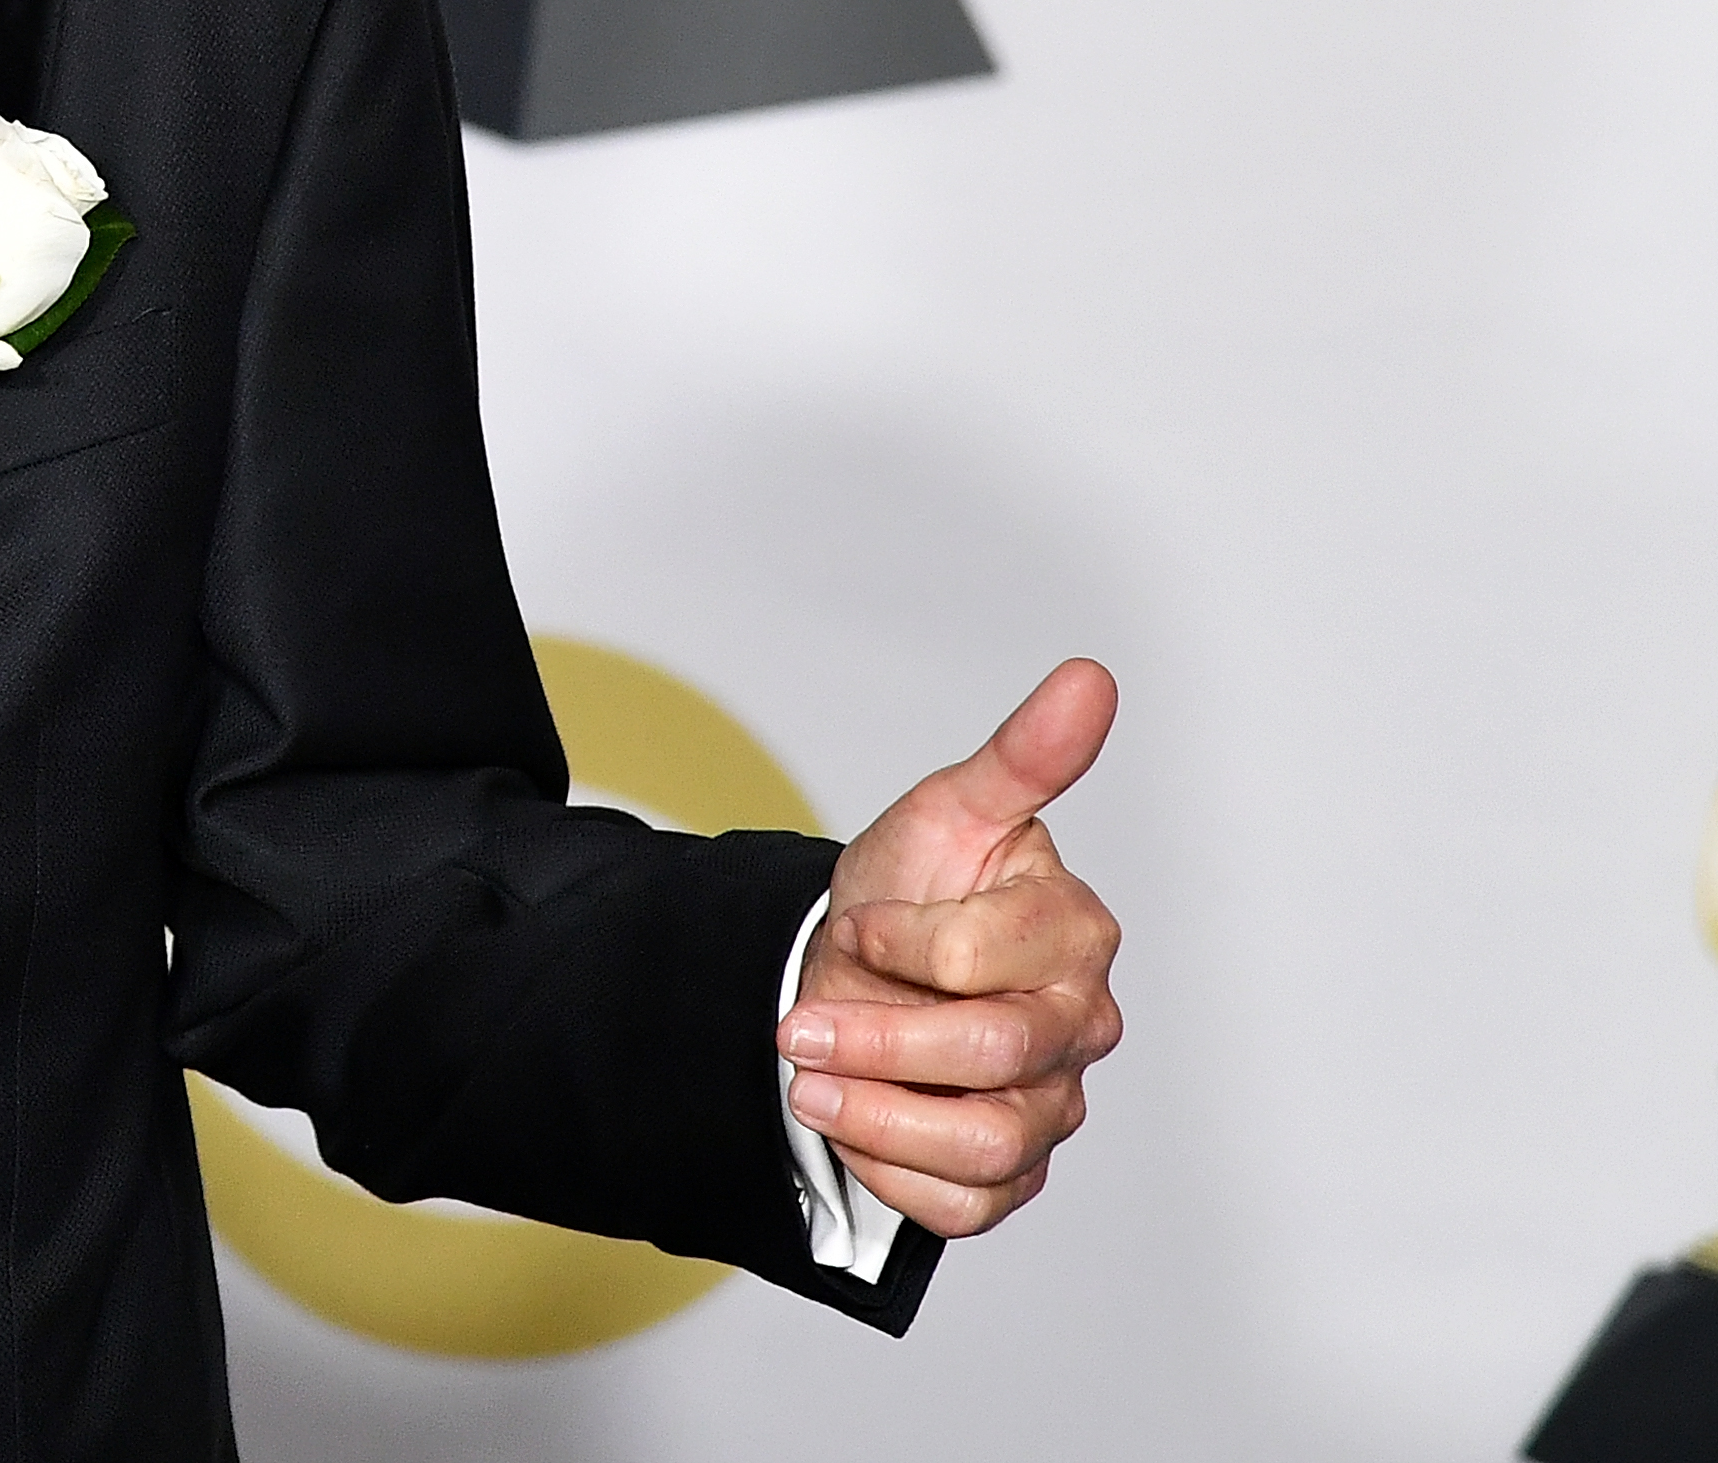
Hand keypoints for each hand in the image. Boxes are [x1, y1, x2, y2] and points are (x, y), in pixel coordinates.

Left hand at [778, 658, 1122, 1239]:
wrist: (861, 967)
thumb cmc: (913, 888)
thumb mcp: (946, 811)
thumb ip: (1021, 755)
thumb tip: (1089, 677)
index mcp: (1073, 934)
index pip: (978, 957)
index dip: (896, 939)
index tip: (859, 920)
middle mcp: (1078, 1027)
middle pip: (989, 1057)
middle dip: (872, 1038)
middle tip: (794, 1027)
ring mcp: (1052, 1106)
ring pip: (983, 1146)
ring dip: (871, 1116)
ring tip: (806, 1080)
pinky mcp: (1013, 1174)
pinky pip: (965, 1207)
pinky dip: (891, 1173)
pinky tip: (852, 1122)